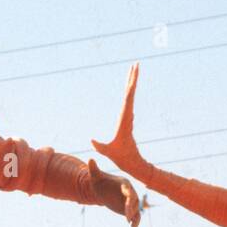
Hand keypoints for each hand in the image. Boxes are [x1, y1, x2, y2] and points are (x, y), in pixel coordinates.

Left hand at [87, 159, 139, 226]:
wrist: (102, 190)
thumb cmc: (99, 181)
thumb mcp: (95, 176)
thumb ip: (94, 169)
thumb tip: (90, 159)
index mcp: (125, 184)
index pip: (129, 192)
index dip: (129, 199)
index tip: (127, 206)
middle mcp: (131, 193)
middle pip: (134, 202)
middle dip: (132, 210)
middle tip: (127, 218)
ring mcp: (131, 202)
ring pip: (136, 211)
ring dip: (135, 219)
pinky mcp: (130, 210)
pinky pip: (135, 218)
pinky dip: (136, 226)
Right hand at [91, 63, 149, 177]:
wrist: (132, 163)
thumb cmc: (121, 157)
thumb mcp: (108, 151)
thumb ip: (99, 145)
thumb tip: (91, 140)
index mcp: (125, 118)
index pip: (128, 97)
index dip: (131, 83)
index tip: (134, 71)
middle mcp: (128, 115)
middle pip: (131, 92)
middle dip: (133, 77)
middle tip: (135, 64)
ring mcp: (128, 117)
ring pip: (131, 96)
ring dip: (132, 83)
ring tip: (133, 71)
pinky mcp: (127, 120)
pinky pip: (128, 102)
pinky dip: (129, 93)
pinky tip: (130, 88)